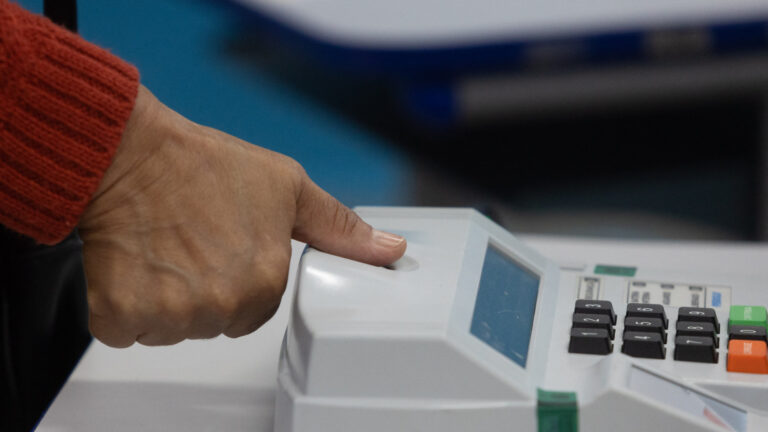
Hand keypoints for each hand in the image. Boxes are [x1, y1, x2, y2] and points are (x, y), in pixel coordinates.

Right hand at [79, 85, 405, 346]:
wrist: (129, 153)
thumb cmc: (202, 165)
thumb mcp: (287, 188)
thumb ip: (339, 229)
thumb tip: (391, 252)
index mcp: (265, 280)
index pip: (256, 310)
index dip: (236, 280)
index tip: (219, 248)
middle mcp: (221, 304)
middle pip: (215, 323)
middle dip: (201, 294)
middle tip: (188, 246)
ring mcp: (170, 313)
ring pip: (172, 330)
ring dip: (162, 302)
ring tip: (161, 251)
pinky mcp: (121, 314)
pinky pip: (128, 331)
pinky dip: (124, 307)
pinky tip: (133, 266)